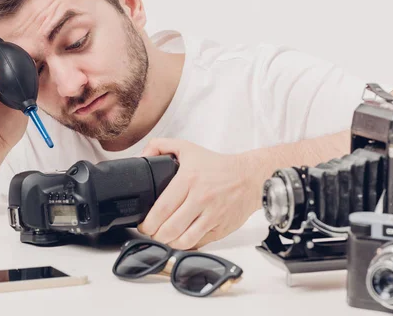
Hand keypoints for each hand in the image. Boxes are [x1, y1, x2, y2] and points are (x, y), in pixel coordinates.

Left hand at [138, 138, 259, 248]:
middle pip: (170, 228)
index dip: (148, 222)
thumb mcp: (187, 147)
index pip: (162, 209)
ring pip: (183, 240)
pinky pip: (198, 243)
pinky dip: (186, 245)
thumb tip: (141, 157)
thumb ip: (159, 146)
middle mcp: (200, 199)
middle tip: (151, 232)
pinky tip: (181, 238)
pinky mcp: (221, 228)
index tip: (143, 224)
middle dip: (155, 235)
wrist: (251, 177)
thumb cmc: (218, 165)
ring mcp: (212, 216)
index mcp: (189, 180)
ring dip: (169, 242)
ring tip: (164, 237)